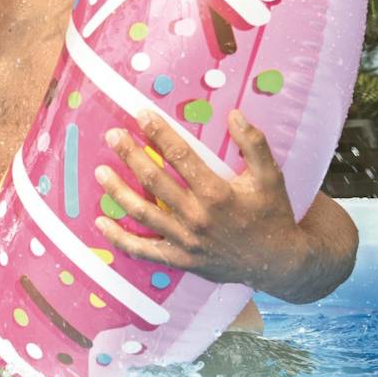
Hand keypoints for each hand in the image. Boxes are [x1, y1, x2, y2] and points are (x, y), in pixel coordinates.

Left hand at [91, 109, 335, 301]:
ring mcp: (185, 241)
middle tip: (112, 135)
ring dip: (119, 191)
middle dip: (130, 155)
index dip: (158, 133)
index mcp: (217, 193)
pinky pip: (144, 250)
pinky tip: (101, 223)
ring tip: (100, 171)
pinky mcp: (180, 259)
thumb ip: (254, 144)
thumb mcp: (271, 176)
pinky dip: (120, 239)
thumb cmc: (273, 214)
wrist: (278, 262)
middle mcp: (196, 216)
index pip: (180, 156)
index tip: (141, 114)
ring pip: (143, 213)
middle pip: (155, 181)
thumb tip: (234, 114)